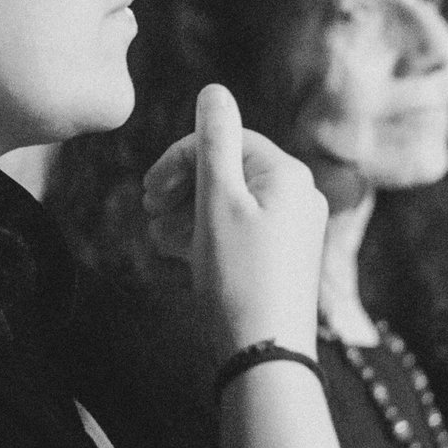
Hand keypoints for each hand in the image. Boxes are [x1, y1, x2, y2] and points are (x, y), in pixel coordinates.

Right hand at [142, 84, 326, 360]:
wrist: (264, 357)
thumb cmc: (238, 278)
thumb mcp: (217, 202)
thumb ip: (213, 141)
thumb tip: (214, 90)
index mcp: (288, 175)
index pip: (226, 141)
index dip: (181, 159)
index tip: (148, 190)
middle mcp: (299, 196)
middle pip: (229, 171)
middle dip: (184, 187)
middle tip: (148, 210)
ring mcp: (295, 230)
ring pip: (231, 204)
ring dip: (189, 212)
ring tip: (158, 237)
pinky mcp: (284, 260)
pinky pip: (241, 232)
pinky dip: (208, 235)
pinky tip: (178, 253)